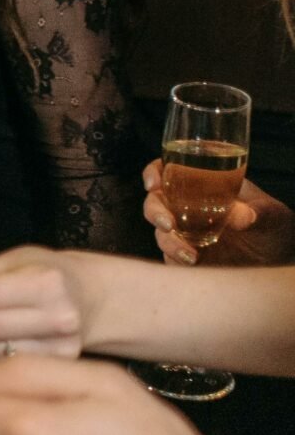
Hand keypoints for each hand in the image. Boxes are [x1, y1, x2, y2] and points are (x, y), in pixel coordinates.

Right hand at [143, 160, 288, 265]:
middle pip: (156, 201)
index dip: (155, 173)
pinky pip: (170, 255)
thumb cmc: (276, 230)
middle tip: (169, 224)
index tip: (154, 182)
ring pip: (160, 231)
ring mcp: (187, 233)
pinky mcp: (187, 256)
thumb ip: (259, 213)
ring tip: (190, 254)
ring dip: (168, 240)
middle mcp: (189, 208)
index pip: (170, 172)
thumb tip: (240, 216)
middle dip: (155, 211)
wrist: (279, 263)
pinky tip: (192, 261)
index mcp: (205, 186)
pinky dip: (175, 257)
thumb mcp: (274, 216)